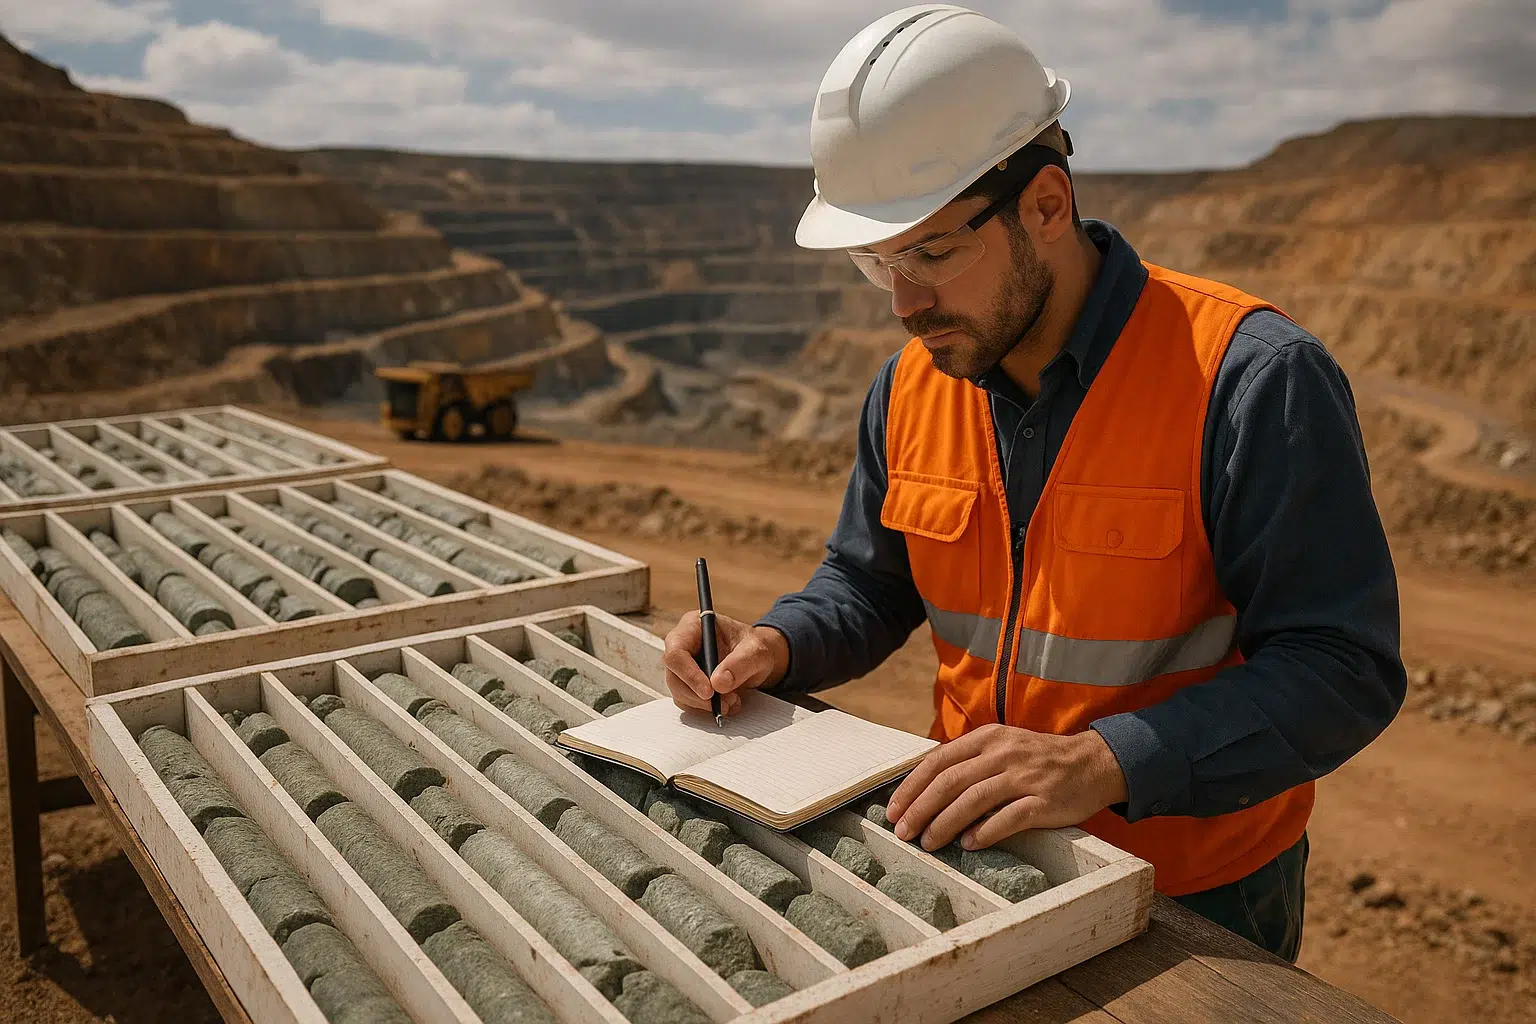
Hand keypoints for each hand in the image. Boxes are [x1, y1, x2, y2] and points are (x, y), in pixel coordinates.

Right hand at [661, 611, 789, 715]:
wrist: (756, 660)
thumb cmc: (753, 648)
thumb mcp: (756, 651)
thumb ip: (740, 663)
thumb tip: (718, 683)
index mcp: (693, 627)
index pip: (676, 652)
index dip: (689, 674)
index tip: (709, 691)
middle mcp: (682, 646)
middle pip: (674, 676)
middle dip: (698, 695)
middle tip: (724, 703)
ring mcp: (682, 667)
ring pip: (679, 692)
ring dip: (704, 704)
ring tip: (732, 701)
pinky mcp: (687, 685)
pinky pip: (688, 703)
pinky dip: (706, 709)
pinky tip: (727, 704)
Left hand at [884, 724, 1128, 851]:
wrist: (1093, 763)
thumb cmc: (1038, 760)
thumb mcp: (1002, 746)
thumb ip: (969, 761)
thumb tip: (925, 789)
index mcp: (987, 738)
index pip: (938, 760)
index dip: (912, 787)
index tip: (893, 810)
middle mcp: (1002, 753)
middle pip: (950, 781)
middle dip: (920, 809)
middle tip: (903, 833)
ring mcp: (1024, 777)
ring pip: (973, 800)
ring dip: (945, 824)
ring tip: (928, 843)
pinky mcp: (1043, 801)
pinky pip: (1008, 818)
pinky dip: (984, 833)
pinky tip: (968, 845)